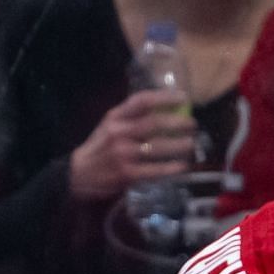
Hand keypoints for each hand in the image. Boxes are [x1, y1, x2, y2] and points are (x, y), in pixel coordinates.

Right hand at [67, 89, 194, 201]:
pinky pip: (155, 170)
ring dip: (179, 145)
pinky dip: (171, 168)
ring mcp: (122, 154)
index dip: (165, 97)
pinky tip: (183, 166)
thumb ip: (132, 117)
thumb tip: (168, 108)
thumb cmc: (102, 147)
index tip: (184, 97)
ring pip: (157, 146)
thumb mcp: (111, 126)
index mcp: (114, 117)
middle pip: (153, 123)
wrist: (80, 175)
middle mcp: (118, 133)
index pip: (141, 101)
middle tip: (192, 124)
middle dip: (177, 122)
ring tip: (191, 143)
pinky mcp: (127, 174)